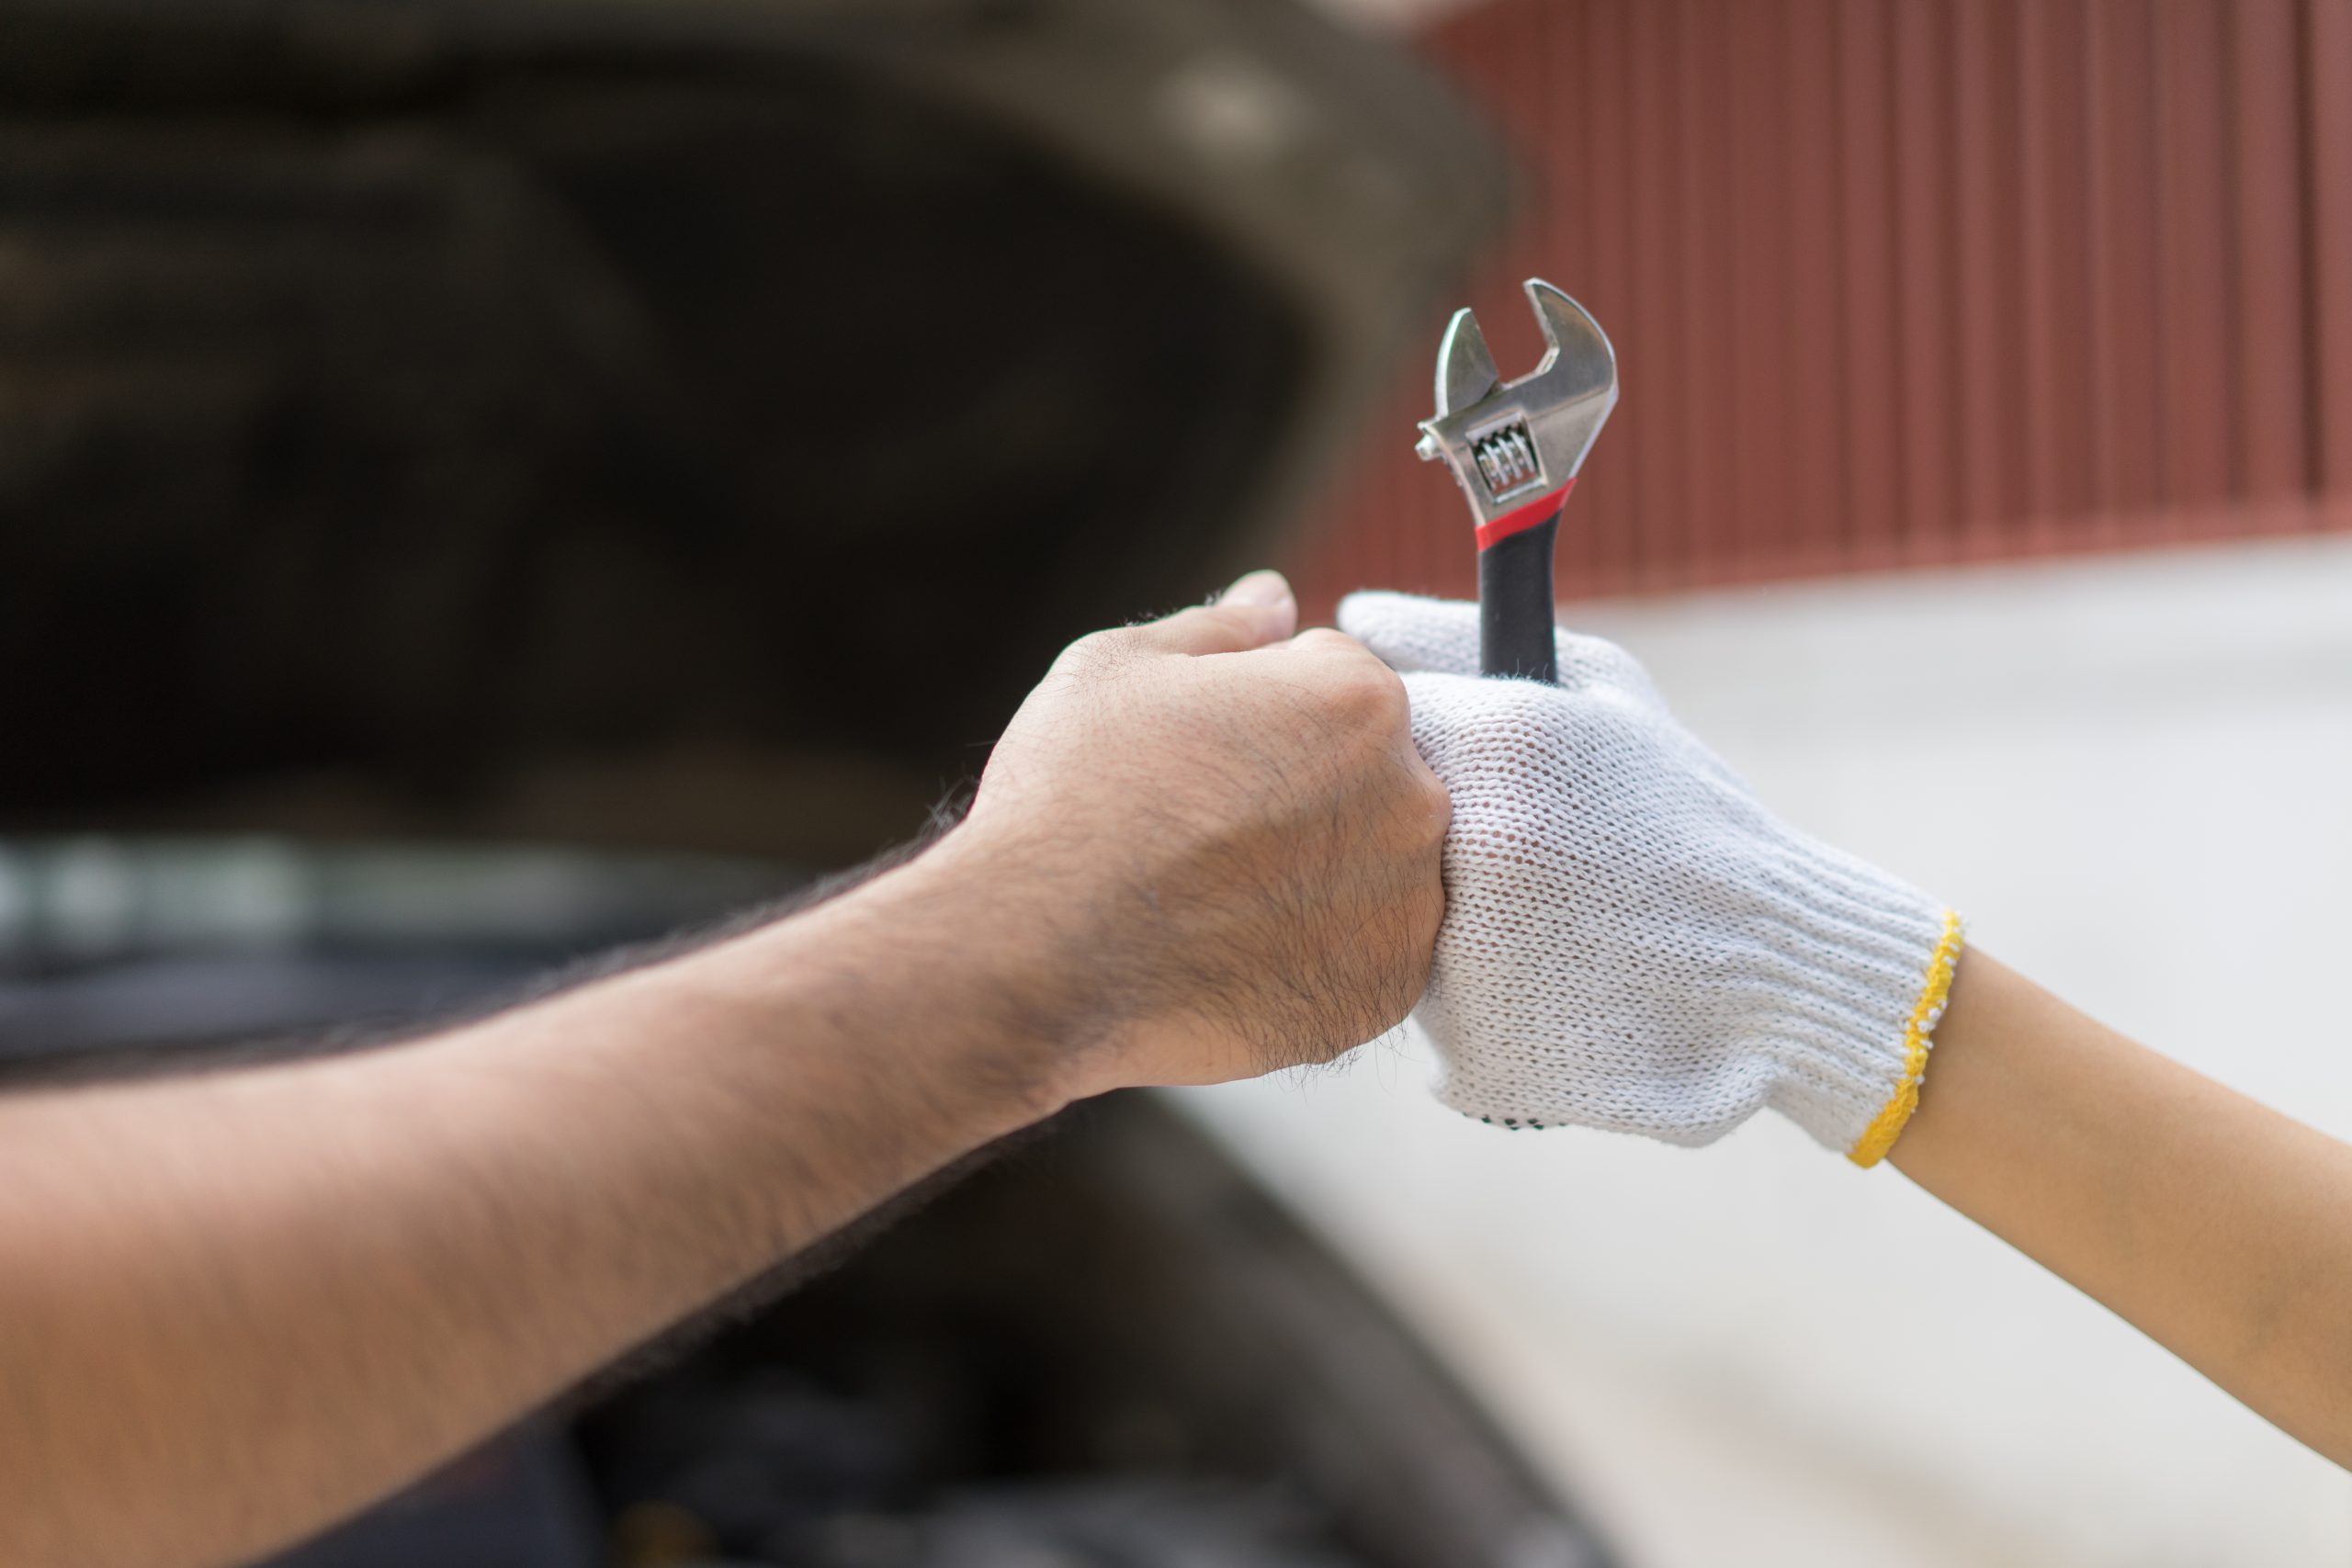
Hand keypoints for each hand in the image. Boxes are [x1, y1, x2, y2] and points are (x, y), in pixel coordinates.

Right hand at [948, 571, 1449, 1099]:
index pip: (1338, 683)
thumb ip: (1217, 629)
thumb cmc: (1071, 800)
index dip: (1262, 715)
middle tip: (1204, 831)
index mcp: (1358, 697)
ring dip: (1320, 871)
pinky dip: (1319, 951)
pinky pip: (1370, 953)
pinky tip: (1238, 950)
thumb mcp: (1117, 671)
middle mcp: (1412, 797)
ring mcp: (1408, 903)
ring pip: (1376, 866)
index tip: (1201, 759)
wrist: (1039, 961)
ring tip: (1216, 897)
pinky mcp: (1388, 992)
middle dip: (1306, 789)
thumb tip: (1275, 598)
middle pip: (1373, 773)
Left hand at [1337, 591, 1961, 1163]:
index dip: (1383, 749)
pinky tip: (1528, 977)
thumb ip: (1459, 638)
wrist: (1776, 970)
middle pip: (1345, 828)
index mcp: (1498, 742)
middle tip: (1496, 852)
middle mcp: (1468, 848)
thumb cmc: (1682, 812)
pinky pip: (1408, 1004)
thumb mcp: (1600, 688)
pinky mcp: (1468, 1045)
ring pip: (1366, 922)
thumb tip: (1349, 611)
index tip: (1434, 765)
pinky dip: (1452, 990)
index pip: (1352, 725)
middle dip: (1389, 833)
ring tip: (1528, 917)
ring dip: (1416, 916)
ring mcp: (1467, 955)